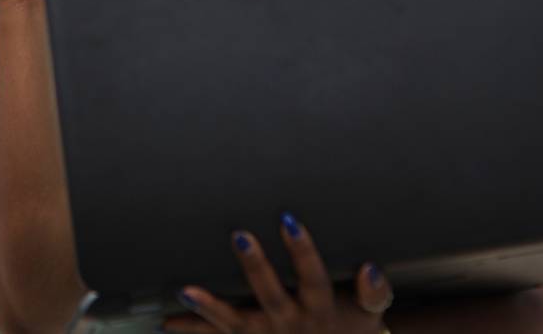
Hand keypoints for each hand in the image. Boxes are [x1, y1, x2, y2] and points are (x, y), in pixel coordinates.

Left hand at [163, 212, 392, 333]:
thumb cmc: (350, 328)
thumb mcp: (370, 314)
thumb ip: (374, 292)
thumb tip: (371, 269)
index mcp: (320, 309)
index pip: (312, 276)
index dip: (302, 250)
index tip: (288, 219)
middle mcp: (290, 324)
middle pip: (270, 296)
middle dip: (255, 267)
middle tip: (240, 236)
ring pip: (235, 323)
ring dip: (208, 308)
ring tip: (185, 291)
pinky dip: (193, 330)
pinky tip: (167, 321)